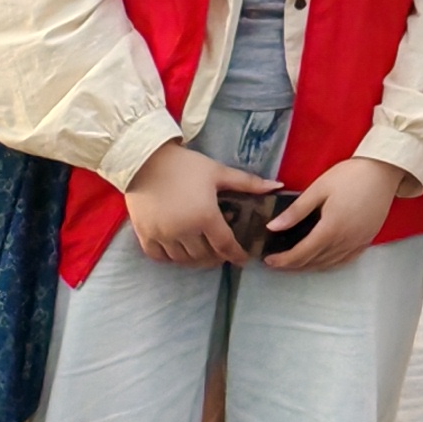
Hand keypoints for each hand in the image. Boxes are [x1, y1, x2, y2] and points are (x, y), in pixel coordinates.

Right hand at [127, 140, 271, 265]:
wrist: (145, 161)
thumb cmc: (186, 166)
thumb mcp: (218, 172)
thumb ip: (247, 183)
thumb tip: (277, 185)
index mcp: (205, 217)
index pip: (225, 245)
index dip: (236, 255)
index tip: (243, 260)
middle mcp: (184, 232)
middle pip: (204, 256)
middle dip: (217, 258)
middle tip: (223, 254)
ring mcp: (162, 236)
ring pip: (183, 260)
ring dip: (196, 260)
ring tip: (204, 254)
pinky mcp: (144, 236)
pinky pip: (160, 257)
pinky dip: (172, 259)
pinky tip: (180, 253)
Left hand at [263, 153, 416, 272]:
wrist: (385, 170)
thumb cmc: (351, 175)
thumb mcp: (319, 188)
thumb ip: (296, 211)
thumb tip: (272, 227)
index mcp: (331, 228)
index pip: (302, 253)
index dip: (283, 260)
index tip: (268, 260)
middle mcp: (345, 241)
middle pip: (314, 261)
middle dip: (293, 265)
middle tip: (277, 262)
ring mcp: (358, 242)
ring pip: (329, 264)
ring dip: (310, 266)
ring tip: (295, 262)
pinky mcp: (367, 240)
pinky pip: (345, 260)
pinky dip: (329, 264)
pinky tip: (321, 260)